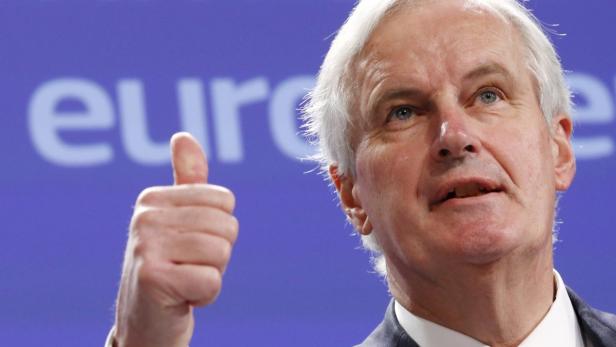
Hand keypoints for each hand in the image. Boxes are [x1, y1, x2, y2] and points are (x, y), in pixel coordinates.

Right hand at [113, 132, 237, 346]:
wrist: (145, 321)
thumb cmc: (169, 266)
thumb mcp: (176, 221)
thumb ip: (185, 181)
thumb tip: (183, 136)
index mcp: (153, 198)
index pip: (225, 200)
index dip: (219, 229)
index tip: (191, 246)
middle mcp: (145, 217)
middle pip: (227, 225)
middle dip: (218, 254)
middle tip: (189, 267)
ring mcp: (146, 247)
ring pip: (221, 252)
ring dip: (211, 274)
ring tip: (184, 280)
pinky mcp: (153, 279)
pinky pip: (212, 281)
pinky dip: (205, 296)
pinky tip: (182, 298)